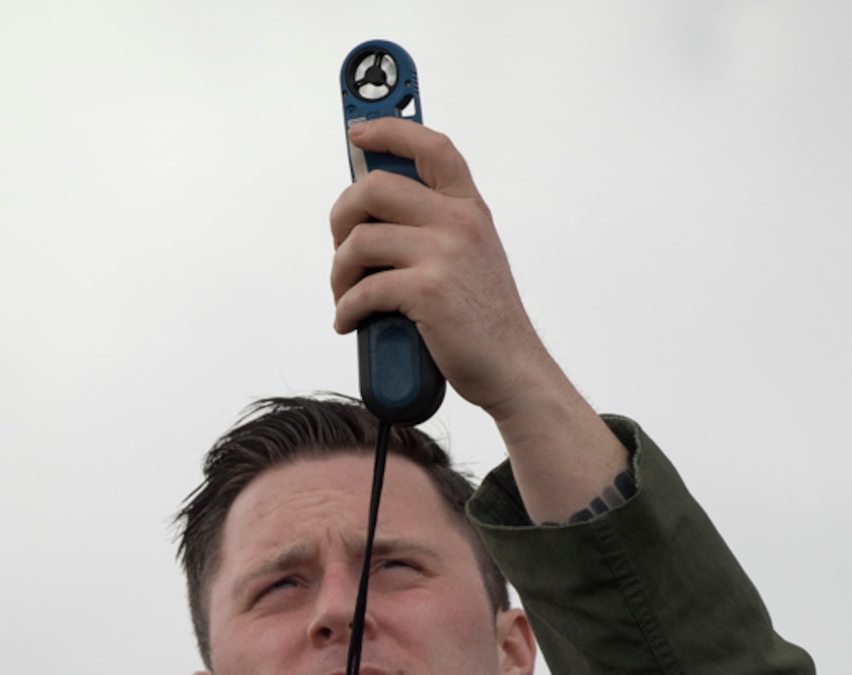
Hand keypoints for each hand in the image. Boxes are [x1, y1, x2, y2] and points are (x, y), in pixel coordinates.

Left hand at [329, 117, 554, 422]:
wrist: (512, 368)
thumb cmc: (484, 320)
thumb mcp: (471, 257)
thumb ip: (436, 229)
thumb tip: (374, 214)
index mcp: (469, 209)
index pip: (431, 147)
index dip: (390, 129)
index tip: (359, 132)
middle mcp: (459, 222)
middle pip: (375, 188)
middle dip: (341, 216)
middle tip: (340, 246)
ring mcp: (444, 254)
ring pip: (359, 240)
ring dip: (339, 272)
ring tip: (344, 294)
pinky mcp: (427, 292)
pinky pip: (363, 289)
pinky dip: (345, 309)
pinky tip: (348, 322)